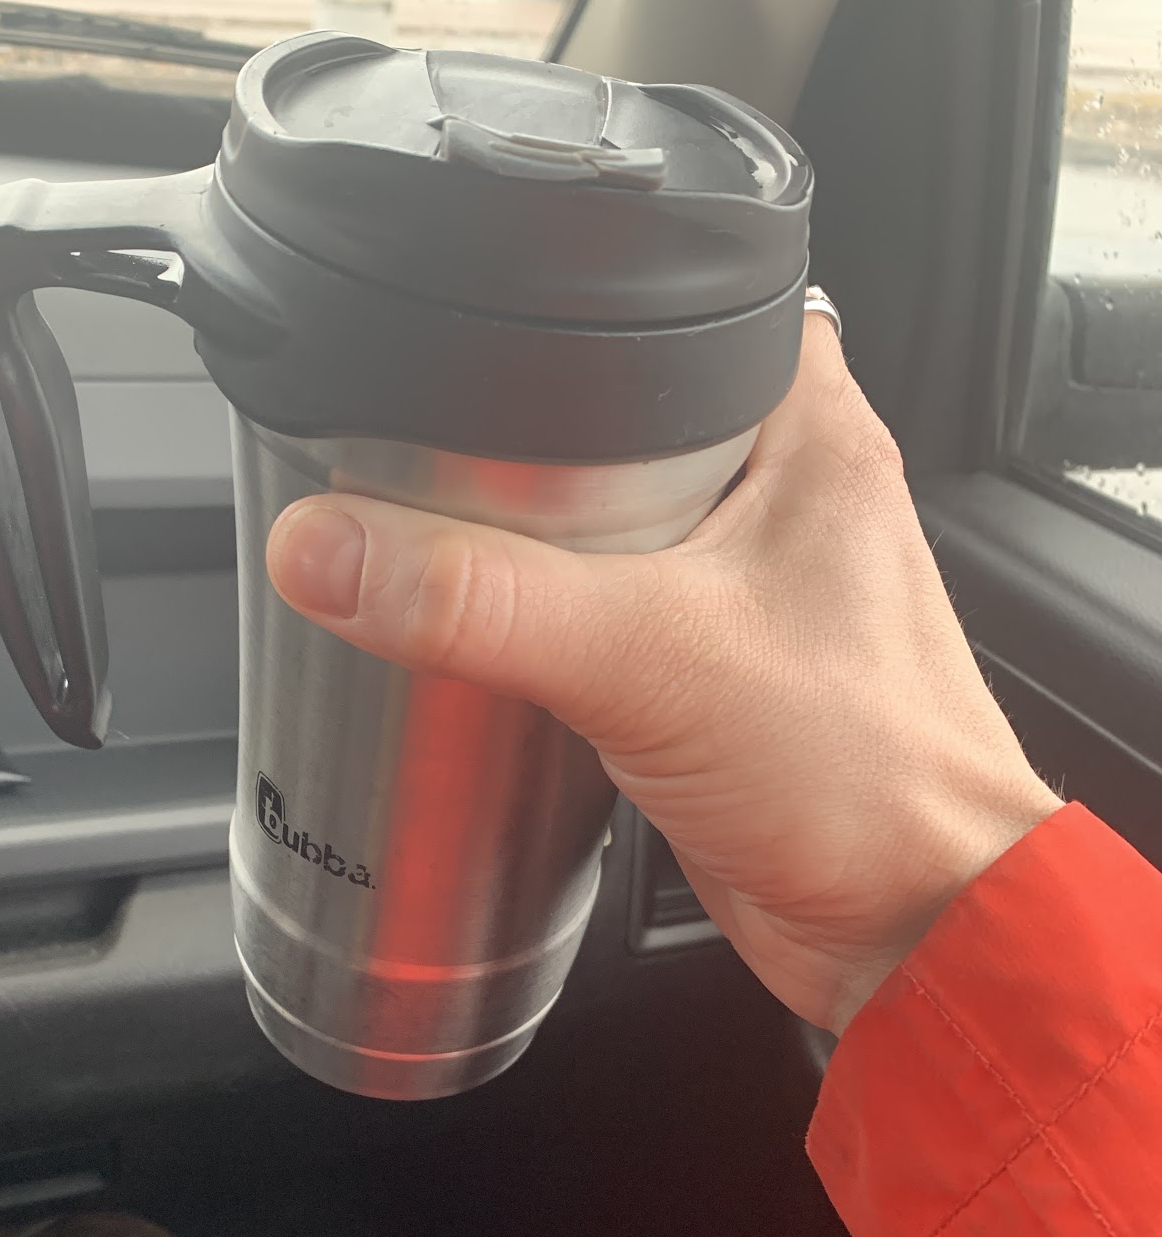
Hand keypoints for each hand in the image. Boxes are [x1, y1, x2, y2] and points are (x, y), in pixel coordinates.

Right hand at [266, 319, 1060, 1032]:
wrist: (907, 932)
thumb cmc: (868, 781)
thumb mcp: (652, 657)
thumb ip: (482, 599)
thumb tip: (330, 548)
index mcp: (807, 432)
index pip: (678, 304)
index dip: (566, 314)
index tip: (464, 339)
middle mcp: (784, 496)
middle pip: (617, 421)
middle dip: (521, 449)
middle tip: (431, 463)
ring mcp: (750, 590)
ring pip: (610, 530)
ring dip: (534, 550)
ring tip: (446, 552)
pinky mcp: (716, 675)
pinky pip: (613, 623)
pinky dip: (554, 633)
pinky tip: (501, 651)